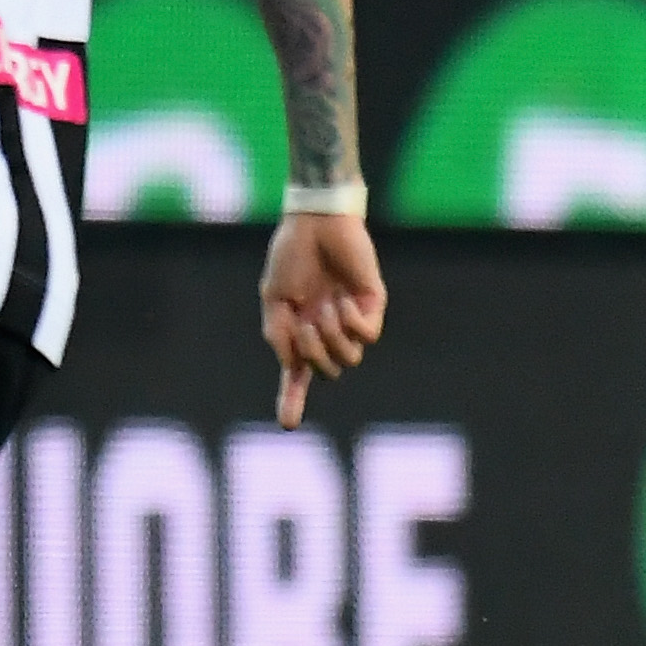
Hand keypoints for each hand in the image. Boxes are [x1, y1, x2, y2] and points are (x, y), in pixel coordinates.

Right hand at [257, 212, 385, 427]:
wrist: (316, 221)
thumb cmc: (291, 254)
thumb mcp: (273, 296)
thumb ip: (278, 333)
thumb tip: (291, 365)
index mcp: (301, 329)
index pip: (298, 373)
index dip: (291, 399)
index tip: (288, 424)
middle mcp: (327, 329)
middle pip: (327, 371)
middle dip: (313, 355)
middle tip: (304, 326)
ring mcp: (350, 319)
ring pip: (349, 358)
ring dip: (332, 338)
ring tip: (326, 308)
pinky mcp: (372, 305)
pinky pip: (368, 336)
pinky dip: (353, 324)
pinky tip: (344, 302)